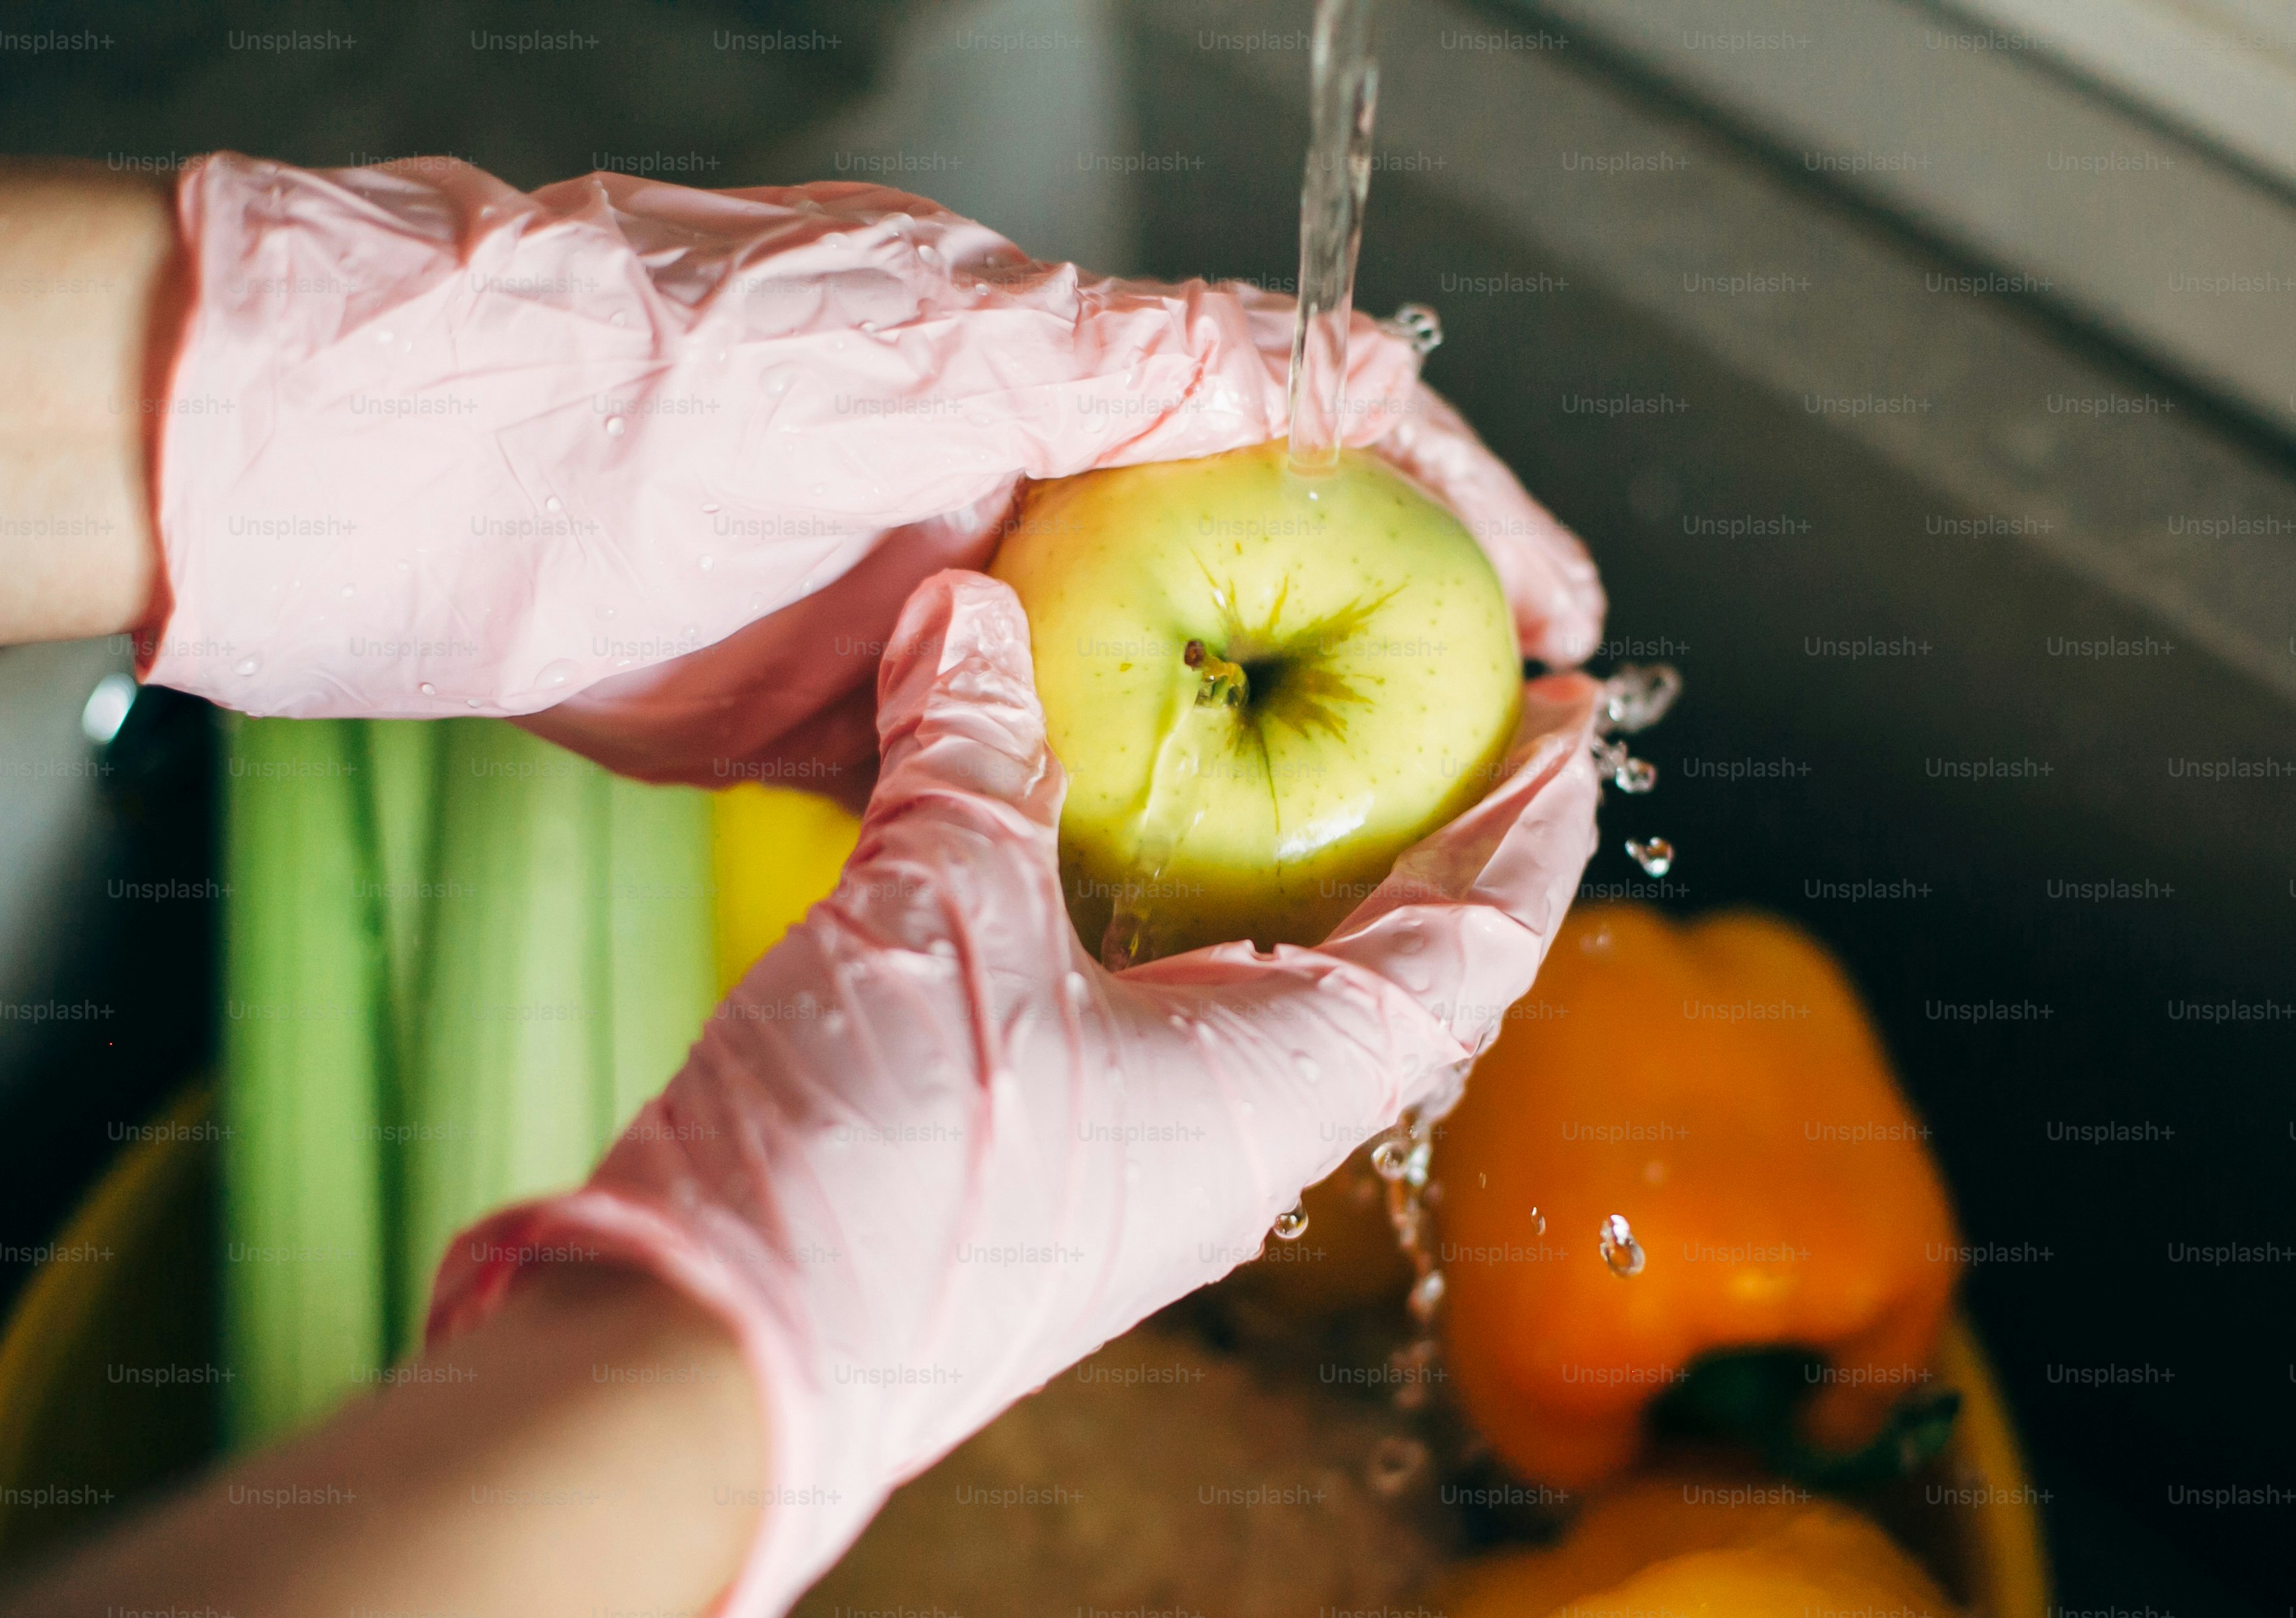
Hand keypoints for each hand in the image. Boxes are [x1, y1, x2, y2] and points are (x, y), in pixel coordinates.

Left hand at [146, 156, 1601, 787]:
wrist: (405, 488)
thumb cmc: (645, 368)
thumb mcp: (908, 338)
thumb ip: (1115, 354)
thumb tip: (1323, 365)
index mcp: (1048, 376)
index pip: (1306, 424)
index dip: (1456, 506)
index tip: (1565, 606)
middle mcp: (1013, 491)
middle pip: (1243, 579)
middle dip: (1376, 667)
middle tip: (1494, 764)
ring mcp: (938, 616)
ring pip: (1140, 705)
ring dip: (1241, 778)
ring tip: (1361, 868)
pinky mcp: (854, 722)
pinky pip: (1012, 791)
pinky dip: (1083, 845)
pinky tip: (1158, 912)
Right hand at [426, 570, 1603, 1617]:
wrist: (721, 1365)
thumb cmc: (874, 1173)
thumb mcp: (937, 915)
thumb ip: (970, 751)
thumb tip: (971, 610)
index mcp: (1276, 1088)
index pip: (1476, 947)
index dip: (1534, 823)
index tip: (1574, 714)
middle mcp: (1235, 1135)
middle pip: (1389, 971)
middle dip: (1426, 837)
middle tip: (1442, 709)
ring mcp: (1139, 1156)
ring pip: (1265, 995)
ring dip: (1291, 877)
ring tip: (1284, 755)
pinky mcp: (1040, 1158)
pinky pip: (1151, 1015)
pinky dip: (1162, 915)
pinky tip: (1108, 845)